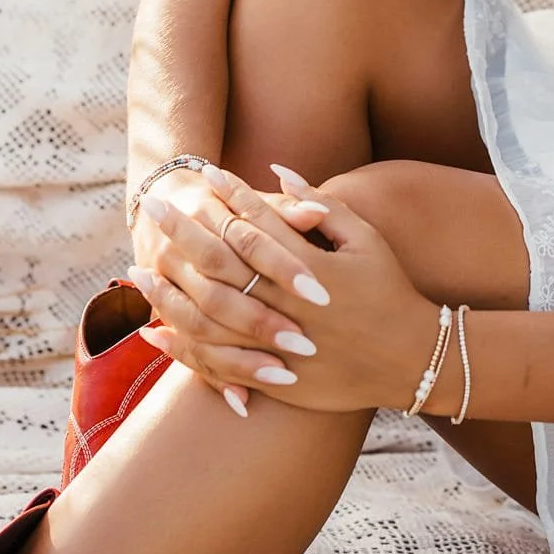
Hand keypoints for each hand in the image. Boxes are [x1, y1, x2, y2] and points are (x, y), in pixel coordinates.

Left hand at [134, 163, 444, 416]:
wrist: (411, 359)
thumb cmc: (390, 289)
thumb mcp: (366, 240)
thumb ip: (322, 207)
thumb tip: (280, 172)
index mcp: (315, 269)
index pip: (258, 225)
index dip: (229, 197)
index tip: (203, 174)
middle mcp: (294, 308)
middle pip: (225, 266)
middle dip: (187, 234)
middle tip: (157, 209)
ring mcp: (283, 348)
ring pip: (214, 318)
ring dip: (173, 292)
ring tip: (141, 270)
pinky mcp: (278, 381)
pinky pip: (220, 365)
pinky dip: (184, 349)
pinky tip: (154, 333)